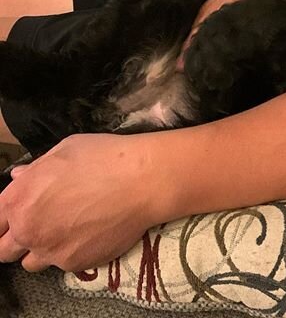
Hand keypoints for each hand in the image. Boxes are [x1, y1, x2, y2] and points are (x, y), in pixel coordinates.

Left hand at [0, 134, 159, 271]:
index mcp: (19, 198)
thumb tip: (20, 177)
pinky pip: (63, 264)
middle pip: (4, 250)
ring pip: (30, 263)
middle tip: (40, 227)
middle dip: (17, 240)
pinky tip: (91, 233)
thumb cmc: (105, 156)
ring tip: (67, 232)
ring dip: (42, 249)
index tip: (20, 215)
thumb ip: (37, 168)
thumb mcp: (66, 150)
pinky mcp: (74, 264)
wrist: (143, 180)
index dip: (7, 218)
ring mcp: (50, 251)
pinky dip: (72, 252)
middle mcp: (28, 229)